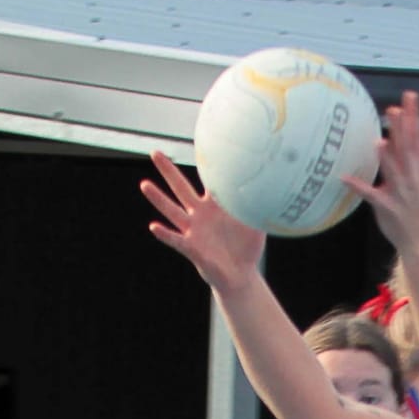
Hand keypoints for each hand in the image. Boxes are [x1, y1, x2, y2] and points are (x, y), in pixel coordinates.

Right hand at [143, 151, 265, 292]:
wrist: (242, 274)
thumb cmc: (247, 247)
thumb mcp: (255, 224)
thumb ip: (260, 206)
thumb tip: (273, 188)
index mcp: (214, 206)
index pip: (207, 180)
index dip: (203, 165)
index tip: (196, 144)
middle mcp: (199, 214)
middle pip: (180, 188)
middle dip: (168, 171)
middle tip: (154, 152)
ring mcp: (193, 230)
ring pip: (172, 211)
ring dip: (158, 199)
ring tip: (145, 185)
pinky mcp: (192, 249)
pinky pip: (176, 240)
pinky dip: (165, 234)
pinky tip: (154, 227)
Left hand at [341, 91, 418, 252]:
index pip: (418, 136)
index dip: (414, 116)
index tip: (410, 96)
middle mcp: (411, 177)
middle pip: (406, 150)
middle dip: (401, 131)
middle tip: (393, 109)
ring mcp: (400, 193)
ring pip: (392, 172)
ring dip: (386, 158)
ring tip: (380, 142)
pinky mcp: (387, 207)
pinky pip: (371, 195)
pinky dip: (358, 187)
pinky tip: (345, 177)